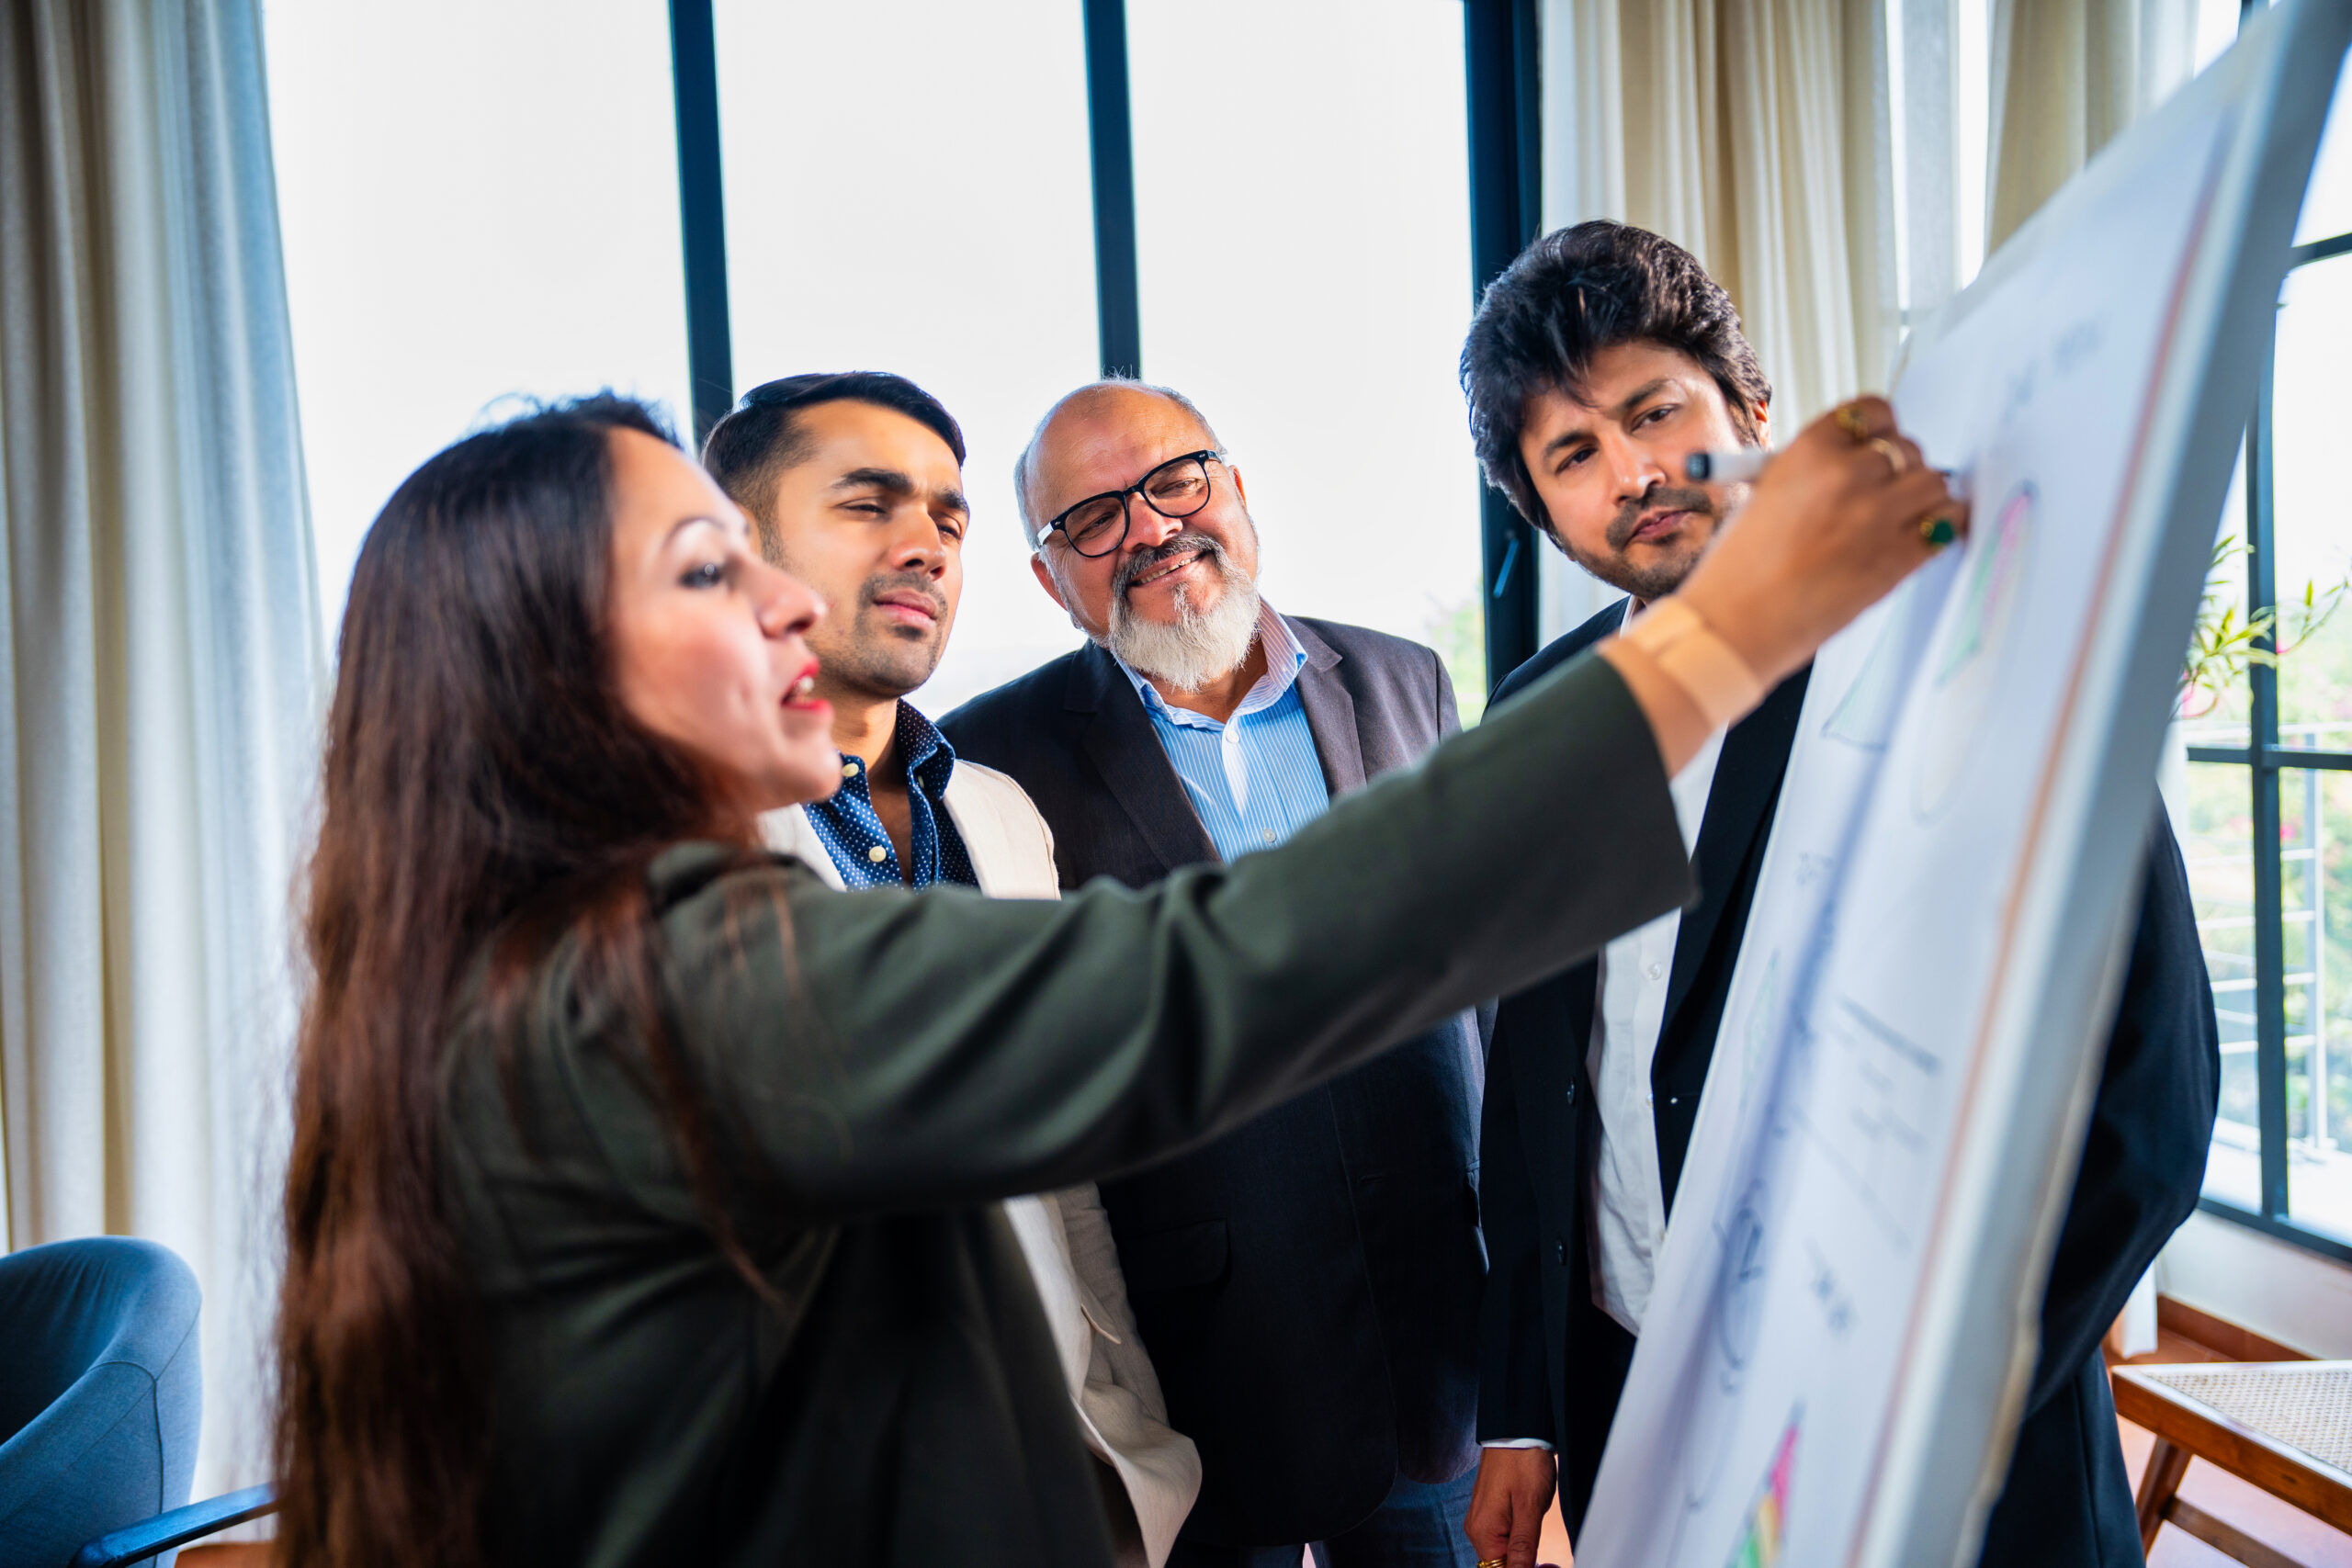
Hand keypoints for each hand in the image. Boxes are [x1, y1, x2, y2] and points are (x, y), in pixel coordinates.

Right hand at [1463, 1446, 1558, 1567]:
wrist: (1517, 1429)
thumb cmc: (1524, 1462)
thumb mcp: (1529, 1506)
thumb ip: (1523, 1546)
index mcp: (1483, 1531)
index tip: (1550, 1567)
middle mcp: (1477, 1529)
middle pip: (1498, 1566)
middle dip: (1525, 1567)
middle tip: (1552, 1564)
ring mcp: (1482, 1520)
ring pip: (1500, 1554)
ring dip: (1523, 1560)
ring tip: (1547, 1556)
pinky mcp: (1489, 1513)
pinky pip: (1501, 1540)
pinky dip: (1518, 1547)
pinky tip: (1533, 1540)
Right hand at [1674, 396, 1963, 689]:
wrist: (1738, 624)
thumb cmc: (1740, 569)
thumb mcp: (1765, 496)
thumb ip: (1814, 472)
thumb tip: (1860, 465)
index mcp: (1808, 452)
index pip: (1872, 412)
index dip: (1880, 429)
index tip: (1881, 442)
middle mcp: (1846, 475)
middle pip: (1907, 448)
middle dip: (1900, 468)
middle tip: (1889, 489)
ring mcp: (1876, 516)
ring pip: (1934, 482)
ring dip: (1925, 497)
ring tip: (1908, 514)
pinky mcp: (1897, 556)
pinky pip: (1948, 522)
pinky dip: (1943, 525)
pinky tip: (1928, 532)